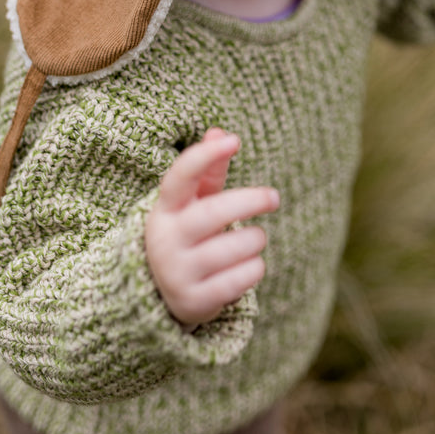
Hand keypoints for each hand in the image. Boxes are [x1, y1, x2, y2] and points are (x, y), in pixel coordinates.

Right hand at [145, 128, 278, 325]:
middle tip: (274, 197)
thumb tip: (220, 132)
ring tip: (255, 238)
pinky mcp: (193, 301)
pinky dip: (253, 268)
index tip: (234, 140)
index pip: (180, 177)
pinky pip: (238, 280)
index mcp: (165, 208)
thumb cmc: (188, 232)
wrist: (160, 294)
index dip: (204, 156)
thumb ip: (208, 169)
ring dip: (254, 239)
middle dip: (250, 201)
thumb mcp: (192, 202)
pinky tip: (251, 264)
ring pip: (231, 247)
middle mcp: (166, 239)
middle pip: (212, 213)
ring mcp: (176, 272)